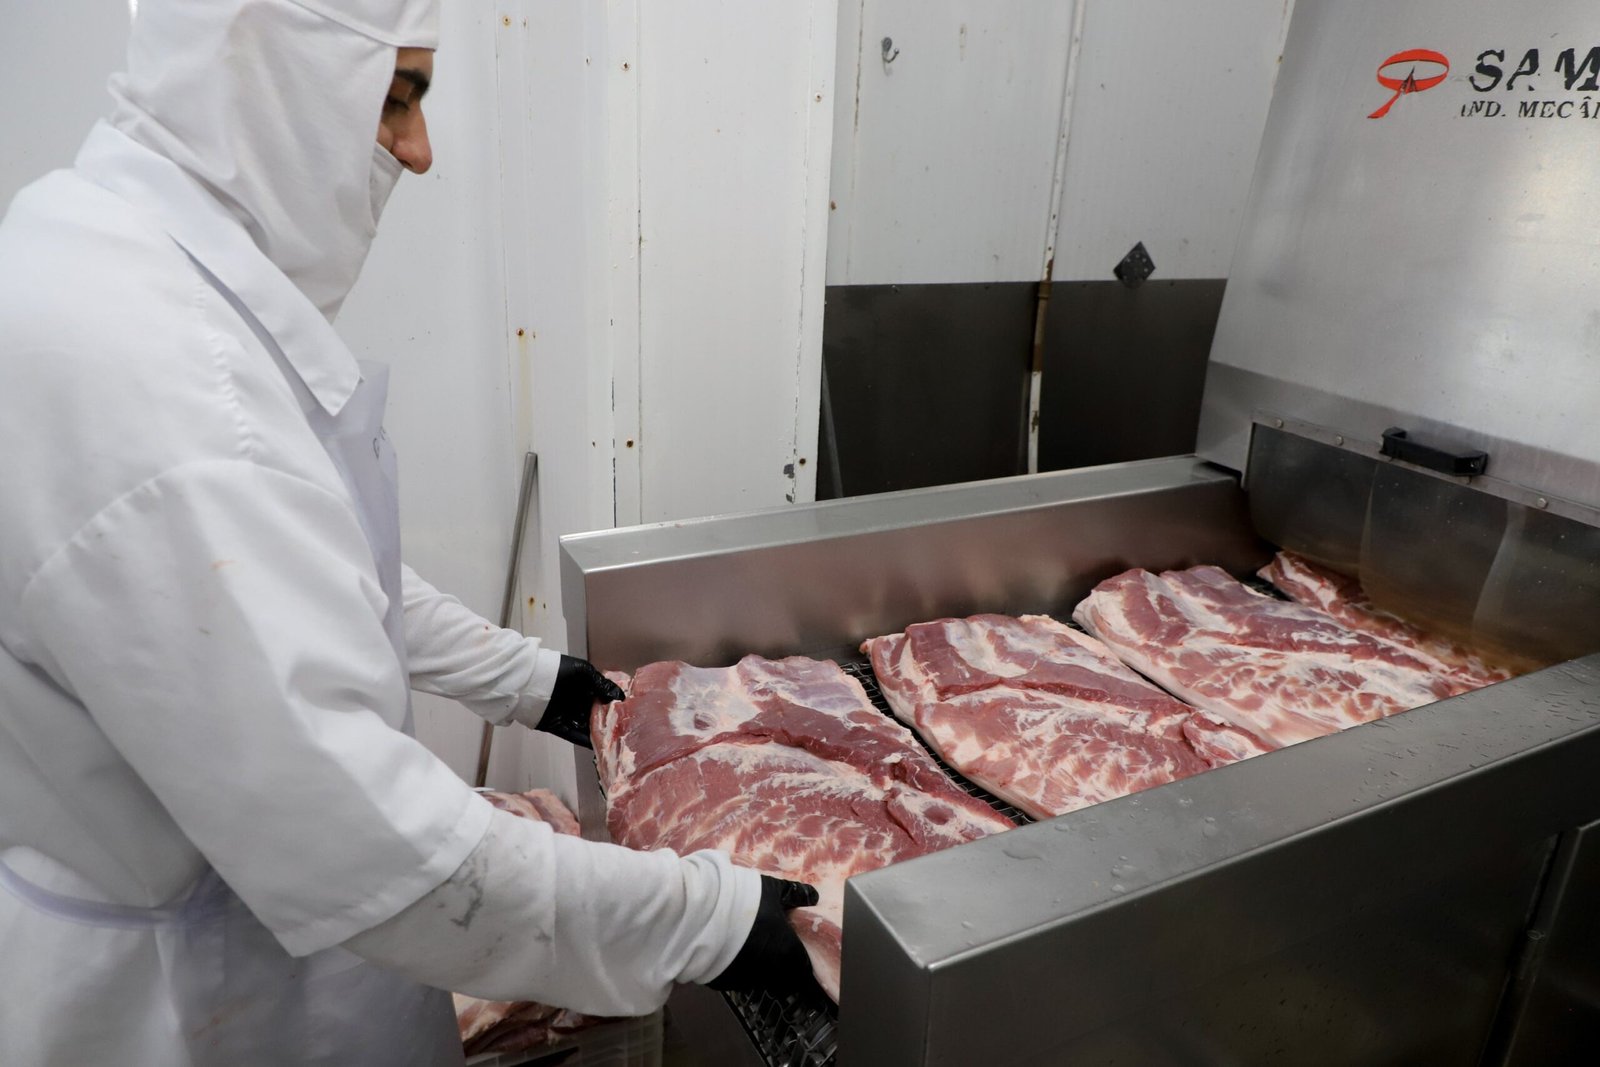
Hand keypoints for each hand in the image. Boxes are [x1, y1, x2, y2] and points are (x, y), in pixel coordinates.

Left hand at [535, 655, 625, 748]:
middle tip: (621, 730)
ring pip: (584, 726)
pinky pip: (572, 735)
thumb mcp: (584, 671)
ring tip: (612, 740)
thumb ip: (602, 684)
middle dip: (605, 721)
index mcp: (581, 686)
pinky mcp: (556, 725)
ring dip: (596, 733)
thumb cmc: (558, 670)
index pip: (600, 699)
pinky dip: (583, 740)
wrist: (530, 680)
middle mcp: (574, 700)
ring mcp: (565, 714)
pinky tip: (597, 745)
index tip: (625, 713)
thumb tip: (619, 696)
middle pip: (593, 714)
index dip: (611, 705)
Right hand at [706, 875, 820, 994]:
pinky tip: (730, 951)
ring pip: (760, 980)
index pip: (805, 970)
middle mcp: (770, 975)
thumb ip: (795, 895)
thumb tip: (813, 896)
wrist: (700, 913)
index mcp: (788, 954)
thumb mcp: (773, 889)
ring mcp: (745, 982)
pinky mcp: (723, 983)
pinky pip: (737, 978)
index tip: (797, 948)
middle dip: (782, 967)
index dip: (803, 960)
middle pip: (784, 980)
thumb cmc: (745, 900)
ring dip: (760, 968)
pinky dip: (738, 968)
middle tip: (774, 945)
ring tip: (750, 945)